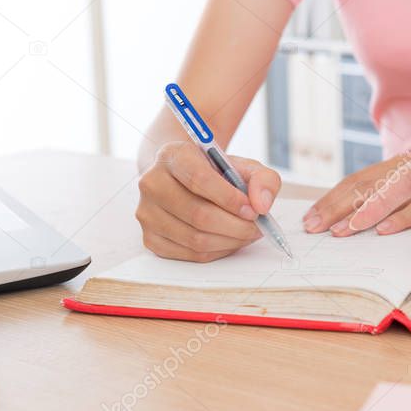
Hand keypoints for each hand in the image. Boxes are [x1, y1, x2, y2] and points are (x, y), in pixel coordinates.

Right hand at [136, 141, 279, 261]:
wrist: (184, 179)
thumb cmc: (215, 173)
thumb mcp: (243, 166)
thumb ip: (262, 179)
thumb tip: (262, 205)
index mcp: (172, 155)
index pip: (199, 179)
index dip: (230, 199)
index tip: (253, 210)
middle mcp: (152, 183)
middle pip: (198, 215)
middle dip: (236, 226)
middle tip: (257, 227)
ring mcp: (147, 213)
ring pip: (195, 239)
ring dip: (230, 241)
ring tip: (247, 233)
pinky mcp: (150, 238)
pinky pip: (190, 254)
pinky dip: (218, 251)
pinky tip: (229, 240)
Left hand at [302, 155, 410, 236]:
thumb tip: (382, 216)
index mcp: (404, 164)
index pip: (360, 180)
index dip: (333, 198)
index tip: (312, 216)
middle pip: (365, 186)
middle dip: (335, 207)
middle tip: (312, 227)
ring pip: (389, 195)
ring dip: (361, 214)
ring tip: (339, 232)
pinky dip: (403, 217)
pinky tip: (383, 229)